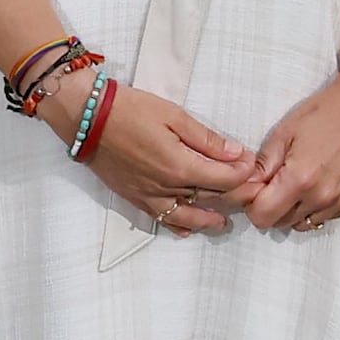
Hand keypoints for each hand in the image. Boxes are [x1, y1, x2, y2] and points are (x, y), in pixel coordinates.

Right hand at [77, 79, 256, 234]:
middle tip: (249, 191)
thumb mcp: (174, 116)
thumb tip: (236, 153)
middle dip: (236, 195)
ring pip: (188, 216)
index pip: (225, 178)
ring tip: (223, 222)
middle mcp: (167, 188)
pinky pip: (161, 219)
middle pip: (212, 199)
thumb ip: (207, 139)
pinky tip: (187, 229)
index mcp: (180, 166)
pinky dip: (177, 226)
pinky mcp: (134, 198)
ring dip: (210, 220)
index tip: (252, 163)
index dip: (244, 172)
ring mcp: (150, 196)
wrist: (87, 118)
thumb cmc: (129, 110)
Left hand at [237, 63, 339, 232]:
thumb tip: (248, 184)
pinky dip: (317, 206)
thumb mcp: (284, 133)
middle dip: (272, 207)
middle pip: (282, 222)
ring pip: (305, 223)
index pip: (263, 216)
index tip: (256, 191)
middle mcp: (322, 197)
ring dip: (295, 209)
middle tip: (275, 184)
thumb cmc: (327, 113)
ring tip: (299, 183)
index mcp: (299, 179)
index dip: (253, 205)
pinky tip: (319, 183)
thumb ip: (263, 164)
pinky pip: (327, 216)